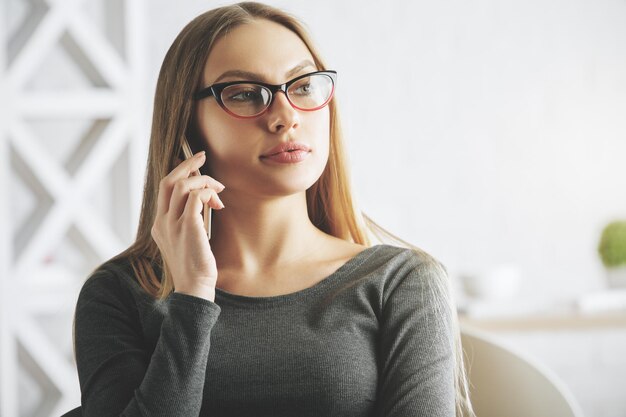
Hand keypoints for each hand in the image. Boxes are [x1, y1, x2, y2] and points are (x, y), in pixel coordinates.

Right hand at [151, 151, 224, 300]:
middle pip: (169, 180)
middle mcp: (162, 222)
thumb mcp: (186, 241)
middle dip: (187, 164)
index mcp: (159, 224)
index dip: (179, 171)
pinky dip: (208, 193)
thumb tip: (202, 200)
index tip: (194, 164)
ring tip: (218, 188)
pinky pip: (196, 197)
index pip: (164, 188)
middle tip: (203, 157)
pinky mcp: (188, 227)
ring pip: (184, 185)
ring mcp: (173, 224)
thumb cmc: (195, 267)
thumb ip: (188, 221)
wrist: (194, 289)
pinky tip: (218, 203)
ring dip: (204, 180)